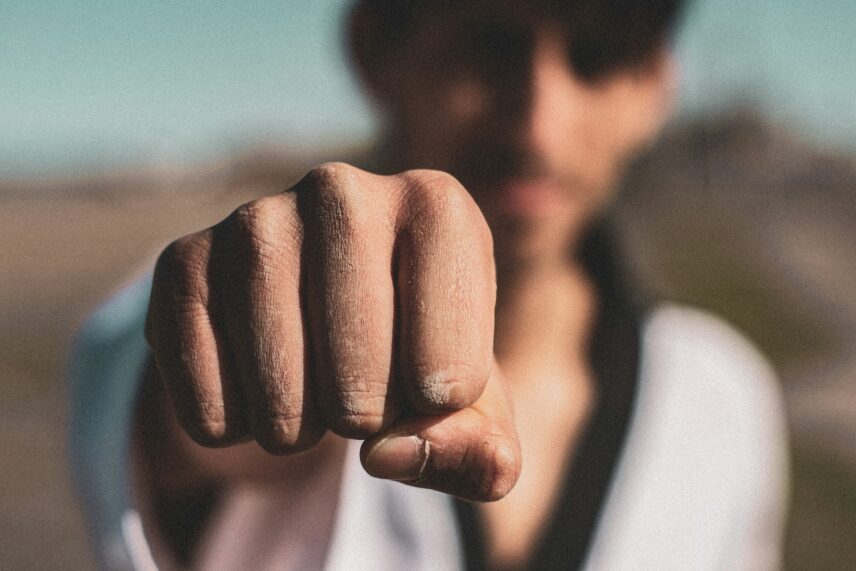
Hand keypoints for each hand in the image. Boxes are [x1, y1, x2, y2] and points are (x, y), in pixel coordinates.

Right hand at [145, 163, 519, 500]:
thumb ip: (481, 452)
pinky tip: (253, 382)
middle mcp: (345, 190)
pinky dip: (233, 426)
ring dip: (298, 428)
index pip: (449, 375)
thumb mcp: (474, 410)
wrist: (326, 318)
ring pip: (278, 394)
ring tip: (312, 389)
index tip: (430, 380)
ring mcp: (256, 219)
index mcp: (439, 208)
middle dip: (366, 420)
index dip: (438, 410)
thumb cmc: (419, 357)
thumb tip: (392, 453)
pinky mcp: (183, 261)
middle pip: (361, 383)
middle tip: (363, 392)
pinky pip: (206, 401)